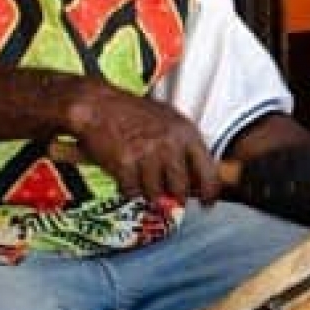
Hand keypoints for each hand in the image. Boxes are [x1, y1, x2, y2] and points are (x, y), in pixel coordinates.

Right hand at [66, 82, 218, 205]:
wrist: (99, 106)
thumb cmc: (135, 113)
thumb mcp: (170, 121)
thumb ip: (186, 147)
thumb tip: (199, 179)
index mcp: (186, 133)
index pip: (208, 172)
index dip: (210, 193)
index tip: (207, 203)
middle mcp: (170, 145)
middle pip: (181, 189)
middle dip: (175, 198)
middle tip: (169, 197)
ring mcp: (147, 155)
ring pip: (156, 194)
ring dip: (150, 193)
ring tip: (143, 178)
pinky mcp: (125, 165)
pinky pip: (132, 192)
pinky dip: (130, 189)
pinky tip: (126, 175)